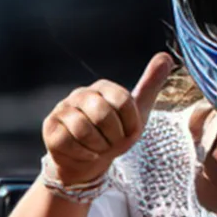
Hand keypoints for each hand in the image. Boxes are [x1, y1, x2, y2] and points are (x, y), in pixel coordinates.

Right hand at [41, 52, 173, 186]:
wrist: (89, 160)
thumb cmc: (114, 135)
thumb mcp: (137, 112)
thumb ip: (150, 85)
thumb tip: (166, 57)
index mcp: (104, 87)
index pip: (124, 101)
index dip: (131, 124)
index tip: (130, 134)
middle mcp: (81, 93)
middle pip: (102, 114)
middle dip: (113, 137)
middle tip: (112, 144)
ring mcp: (63, 109)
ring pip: (83, 129)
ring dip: (98, 146)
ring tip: (99, 148)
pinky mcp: (50, 127)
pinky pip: (67, 141)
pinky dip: (83, 153)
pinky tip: (87, 153)